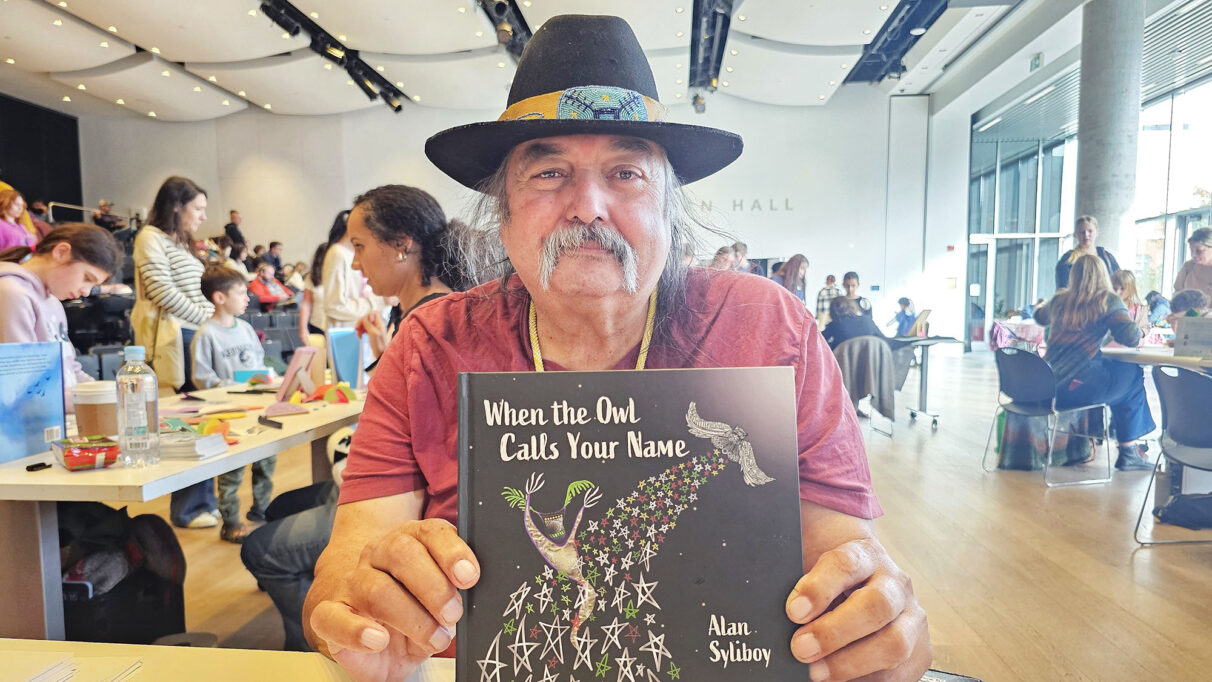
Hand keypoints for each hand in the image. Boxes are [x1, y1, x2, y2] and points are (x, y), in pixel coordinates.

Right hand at [309, 519, 480, 681]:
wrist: (371, 633)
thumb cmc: (414, 609)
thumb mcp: (441, 596)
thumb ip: (455, 586)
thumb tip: (471, 584)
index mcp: (411, 540)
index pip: (431, 532)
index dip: (452, 553)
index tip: (469, 577)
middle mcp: (379, 554)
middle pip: (403, 554)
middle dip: (434, 587)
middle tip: (452, 615)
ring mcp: (352, 583)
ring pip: (377, 589)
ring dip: (411, 617)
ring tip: (433, 638)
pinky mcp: (329, 615)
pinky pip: (334, 618)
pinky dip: (358, 631)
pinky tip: (378, 639)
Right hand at [356, 312, 389, 357]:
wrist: (381, 354)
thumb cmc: (379, 345)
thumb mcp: (373, 333)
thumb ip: (368, 324)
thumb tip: (363, 318)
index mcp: (380, 323)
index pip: (373, 312)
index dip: (368, 315)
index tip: (365, 322)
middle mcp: (377, 324)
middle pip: (367, 318)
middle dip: (361, 322)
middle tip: (357, 328)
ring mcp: (374, 329)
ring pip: (365, 324)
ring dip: (360, 328)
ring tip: (358, 334)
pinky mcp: (372, 333)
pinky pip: (365, 329)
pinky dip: (361, 332)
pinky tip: (360, 336)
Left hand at [786, 538, 929, 680]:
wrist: (861, 590)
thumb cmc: (829, 586)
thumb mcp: (812, 571)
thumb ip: (800, 587)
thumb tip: (788, 612)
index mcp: (865, 555)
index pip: (846, 564)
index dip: (819, 588)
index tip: (793, 611)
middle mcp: (894, 584)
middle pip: (876, 605)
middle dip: (835, 632)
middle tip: (801, 648)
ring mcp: (911, 617)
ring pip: (894, 643)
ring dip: (850, 662)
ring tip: (815, 672)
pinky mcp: (920, 650)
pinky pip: (899, 672)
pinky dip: (865, 678)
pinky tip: (839, 678)